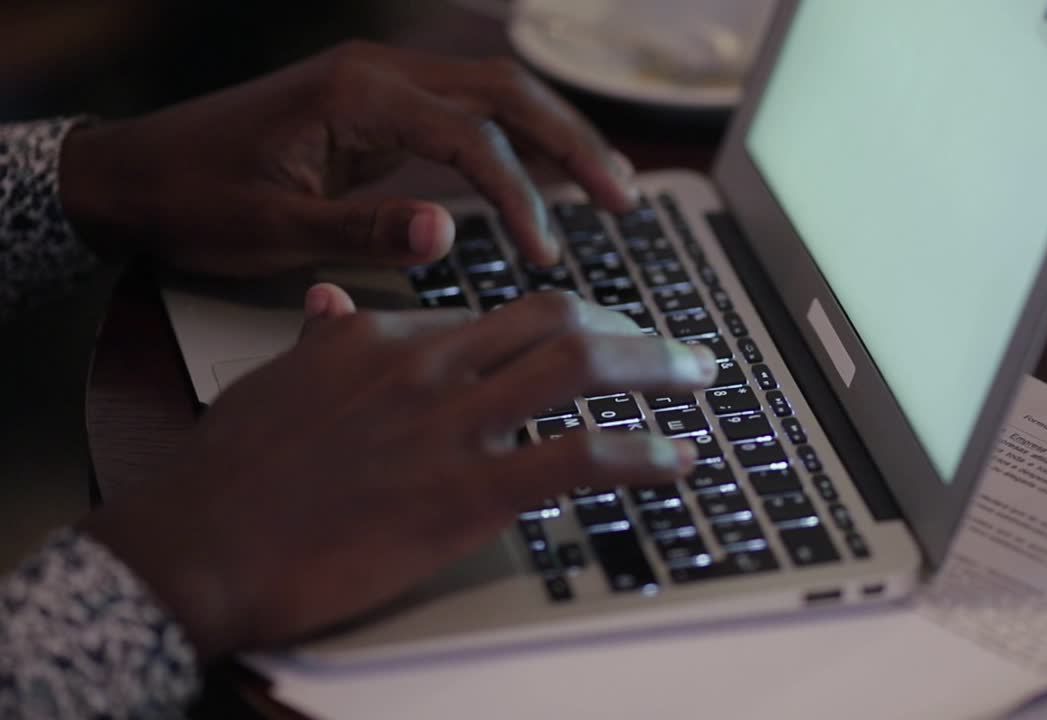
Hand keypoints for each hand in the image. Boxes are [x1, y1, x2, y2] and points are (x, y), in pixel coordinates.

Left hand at [58, 41, 636, 273]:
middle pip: (505, 91)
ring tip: (611, 183)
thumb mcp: (272, 229)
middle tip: (623, 197)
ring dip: (557, 135)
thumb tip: (447, 236)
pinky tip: (547, 174)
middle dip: (572, 143)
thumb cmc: (194, 199)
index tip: (546, 251)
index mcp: (355, 96)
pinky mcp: (378, 110)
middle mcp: (377, 75)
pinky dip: (516, 143)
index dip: (520, 194)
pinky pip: (466, 114)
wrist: (133, 174)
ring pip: (494, 94)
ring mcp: (380, 86)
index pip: (471, 135)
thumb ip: (362, 230)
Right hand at [79, 290, 715, 659]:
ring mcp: (451, 428)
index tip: (600, 338)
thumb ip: (322, 338)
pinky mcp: (464, 495)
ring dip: (654, 370)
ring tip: (697, 381)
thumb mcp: (277, 379)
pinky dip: (640, 455)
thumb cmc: (233, 469)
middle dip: (632, 327)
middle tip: (672, 350)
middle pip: (559, 319)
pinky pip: (576, 460)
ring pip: (579, 368)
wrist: (199, 541)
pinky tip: (675, 461)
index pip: (504, 312)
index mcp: (391, 340)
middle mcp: (431, 368)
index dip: (569, 322)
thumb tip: (332, 302)